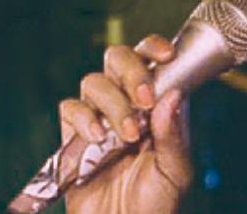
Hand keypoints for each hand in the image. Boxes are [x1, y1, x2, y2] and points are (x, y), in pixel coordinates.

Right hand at [59, 35, 191, 213]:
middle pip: (119, 58)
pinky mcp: (74, 136)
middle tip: (145, 99)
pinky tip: (98, 138)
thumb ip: (173, 135)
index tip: (167, 55)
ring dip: (113, 104)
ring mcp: (101, 116)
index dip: (155, 48)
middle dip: (132, 70)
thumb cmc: (158, 201)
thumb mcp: (176, 170)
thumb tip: (173, 94)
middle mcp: (129, 102)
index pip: (154, 58)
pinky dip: (83, 118)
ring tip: (127, 135)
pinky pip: (70, 109)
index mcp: (159, 102)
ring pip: (95, 82)